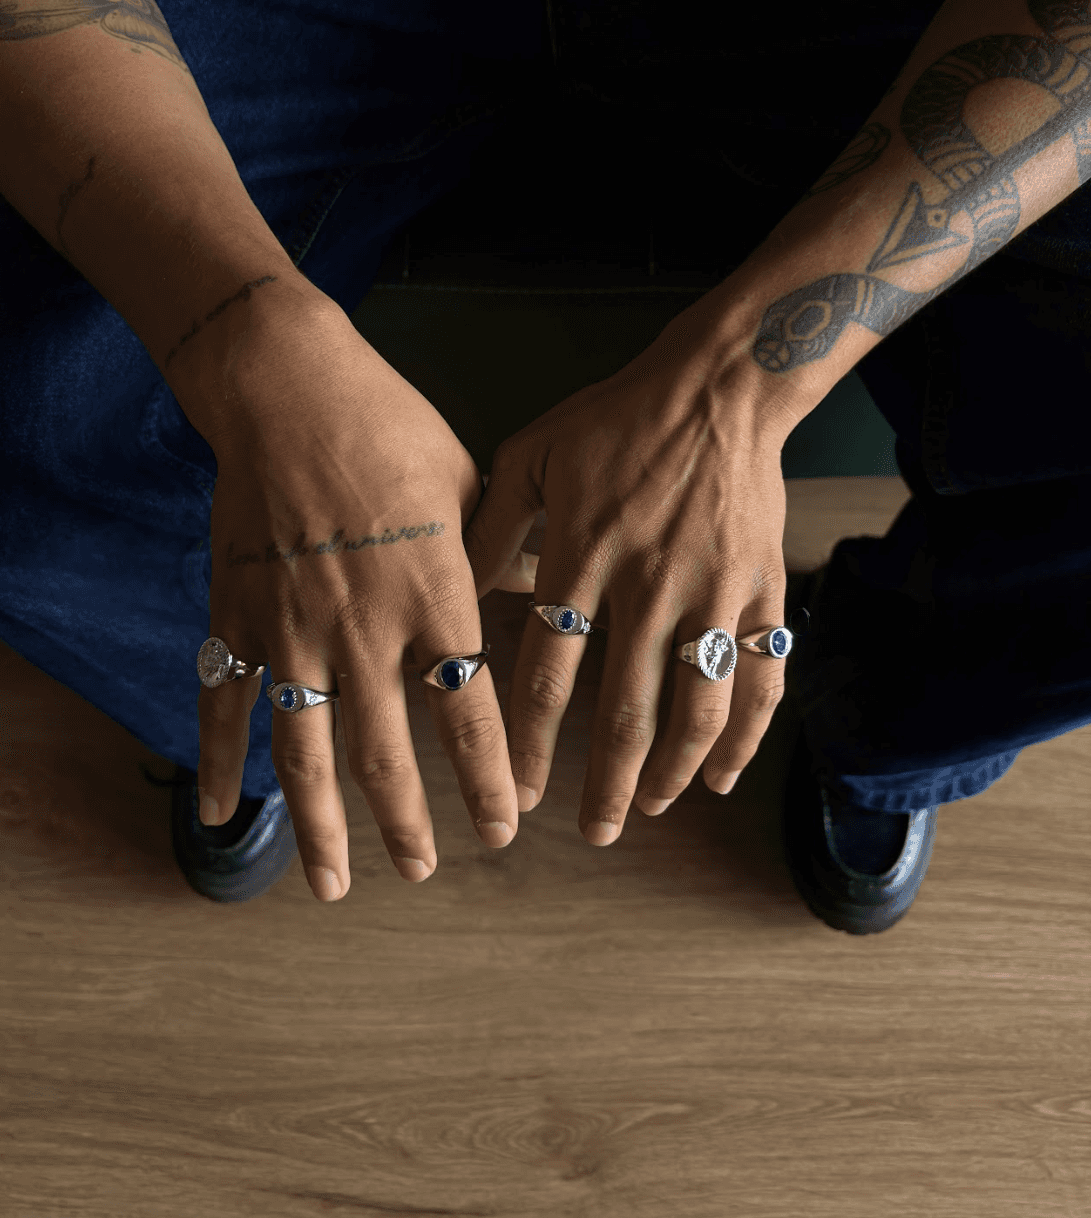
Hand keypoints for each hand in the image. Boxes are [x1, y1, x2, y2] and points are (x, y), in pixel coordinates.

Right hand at [191, 289, 534, 900]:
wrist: (289, 388)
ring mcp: (292, 629)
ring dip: (320, 826)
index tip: (508, 826)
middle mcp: (363, 629)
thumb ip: (503, 556)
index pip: (471, 716)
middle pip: (386, 753)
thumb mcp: (471, 485)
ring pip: (304, 750)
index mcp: (433, 598)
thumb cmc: (390, 428)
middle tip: (423, 873)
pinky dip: (219, 764)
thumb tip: (548, 595)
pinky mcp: (237, 616)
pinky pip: (224, 704)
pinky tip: (221, 815)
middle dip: (408, 825)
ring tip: (333, 883)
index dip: (491, 780)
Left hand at [463, 319, 790, 843]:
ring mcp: (713, 590)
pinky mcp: (761, 590)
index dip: (531, 743)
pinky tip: (721, 774)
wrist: (719, 387)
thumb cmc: (618, 418)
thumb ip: (492, 527)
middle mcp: (649, 583)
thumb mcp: (533, 455)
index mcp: (584, 553)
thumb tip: (455, 593)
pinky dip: (744, 734)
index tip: (518, 790)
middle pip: (625, 709)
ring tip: (649, 808)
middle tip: (592, 830)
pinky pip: (759, 677)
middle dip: (606, 783)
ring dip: (672, 770)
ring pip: (696, 706)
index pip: (549, 672)